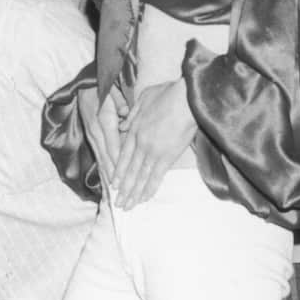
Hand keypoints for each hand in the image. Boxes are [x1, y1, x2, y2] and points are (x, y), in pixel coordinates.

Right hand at [79, 84, 123, 193]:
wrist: (85, 85)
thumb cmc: (103, 86)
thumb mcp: (112, 90)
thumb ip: (120, 102)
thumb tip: (125, 112)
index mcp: (103, 119)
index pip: (112, 144)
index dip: (118, 161)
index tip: (125, 175)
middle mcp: (95, 130)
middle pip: (106, 156)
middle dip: (114, 174)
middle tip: (121, 190)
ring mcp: (91, 135)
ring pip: (100, 158)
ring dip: (107, 175)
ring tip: (113, 191)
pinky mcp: (90, 137)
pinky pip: (97, 155)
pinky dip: (102, 169)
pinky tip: (106, 180)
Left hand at [108, 77, 195, 209]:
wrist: (185, 99)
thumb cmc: (168, 94)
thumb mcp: (144, 98)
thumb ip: (133, 112)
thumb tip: (125, 123)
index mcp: (134, 129)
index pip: (123, 155)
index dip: (118, 171)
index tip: (114, 184)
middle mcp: (141, 143)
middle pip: (130, 170)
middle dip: (124, 189)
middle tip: (118, 203)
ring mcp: (153, 151)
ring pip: (141, 177)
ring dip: (134, 193)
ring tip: (128, 206)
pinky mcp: (167, 156)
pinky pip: (156, 176)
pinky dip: (149, 189)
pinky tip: (144, 199)